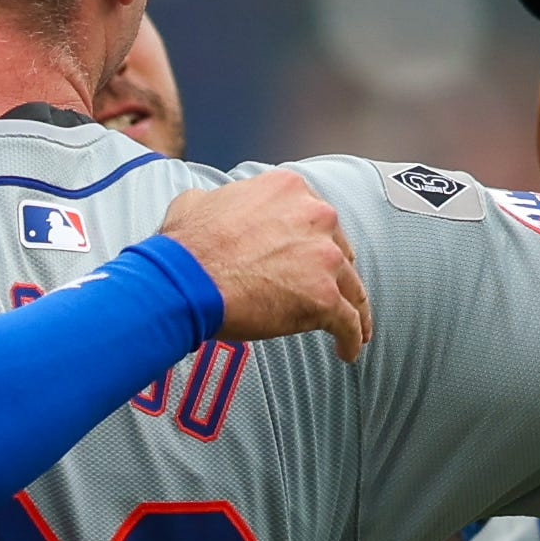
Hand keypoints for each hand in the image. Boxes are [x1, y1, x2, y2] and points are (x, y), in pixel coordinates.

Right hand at [161, 174, 372, 362]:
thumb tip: (215, 207)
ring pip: (351, 286)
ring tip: (354, 329)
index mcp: (289, 190)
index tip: (312, 258)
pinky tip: (347, 350)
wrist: (185, 280)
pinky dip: (352, 338)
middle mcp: (315, 216)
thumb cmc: (187, 246)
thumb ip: (223, 201)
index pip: (315, 217)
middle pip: (339, 249)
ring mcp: (324, 257)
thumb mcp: (200, 201)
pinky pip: (350, 322)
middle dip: (333, 272)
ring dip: (354, 307)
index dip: (314, 240)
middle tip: (326, 290)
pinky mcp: (325, 297)